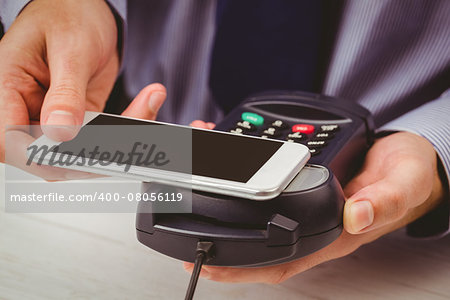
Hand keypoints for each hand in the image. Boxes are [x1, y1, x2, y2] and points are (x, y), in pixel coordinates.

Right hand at [1, 0, 166, 178]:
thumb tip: (59, 131)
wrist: (88, 10)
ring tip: (145, 107)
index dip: (36, 155)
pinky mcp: (81, 118)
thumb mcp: (69, 48)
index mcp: (8, 85)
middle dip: (86, 153)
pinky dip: (126, 125)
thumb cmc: (68, 14)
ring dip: (115, 140)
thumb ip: (65, 91)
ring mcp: (55, 116)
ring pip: (79, 149)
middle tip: (122, 138)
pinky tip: (147, 102)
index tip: (71, 155)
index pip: (9, 137)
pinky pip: (101, 135)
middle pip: (45, 152)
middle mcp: (28, 106)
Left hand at [184, 125, 445, 282]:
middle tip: (187, 244)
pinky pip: (269, 193)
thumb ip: (382, 201)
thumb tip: (356, 215)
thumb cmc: (404, 177)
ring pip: (261, 220)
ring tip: (198, 198)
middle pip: (261, 247)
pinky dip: (246, 185)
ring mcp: (306, 209)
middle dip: (224, 249)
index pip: (283, 261)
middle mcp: (313, 225)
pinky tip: (230, 170)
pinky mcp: (304, 189)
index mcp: (332, 233)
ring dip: (229, 214)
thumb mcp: (401, 184)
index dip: (246, 269)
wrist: (407, 162)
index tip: (210, 266)